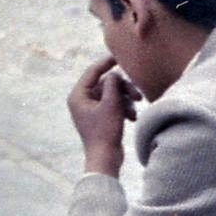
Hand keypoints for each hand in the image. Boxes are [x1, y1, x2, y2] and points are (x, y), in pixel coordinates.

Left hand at [68, 56, 136, 175]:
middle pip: (105, 84)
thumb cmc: (105, 132)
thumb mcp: (112, 104)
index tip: (119, 56)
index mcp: (78, 95)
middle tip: (138, 94)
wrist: (105, 158)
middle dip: (123, 88)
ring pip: (111, 95)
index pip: (92, 72)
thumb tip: (114, 73)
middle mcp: (81, 100)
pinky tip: (132, 118)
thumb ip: (113, 84)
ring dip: (125, 100)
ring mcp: (90, 110)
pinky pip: (113, 105)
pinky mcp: (99, 118)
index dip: (106, 62)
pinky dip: (123, 109)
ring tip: (135, 111)